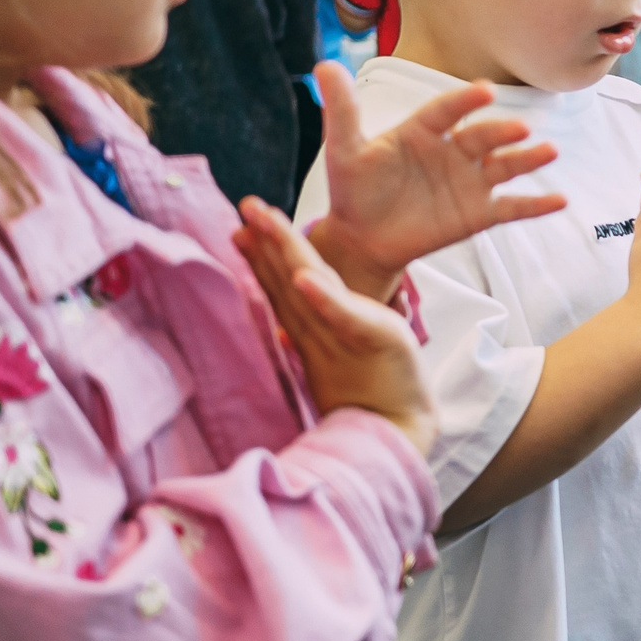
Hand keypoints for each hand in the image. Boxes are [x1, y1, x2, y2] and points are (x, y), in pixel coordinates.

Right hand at [234, 197, 436, 454]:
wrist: (399, 433)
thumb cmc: (376, 395)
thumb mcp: (345, 354)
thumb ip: (322, 329)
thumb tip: (292, 317)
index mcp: (316, 328)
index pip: (284, 284)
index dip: (263, 255)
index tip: (242, 226)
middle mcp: (322, 328)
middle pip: (288, 277)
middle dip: (267, 241)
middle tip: (244, 207)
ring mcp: (342, 335)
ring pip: (308, 286)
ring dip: (284, 253)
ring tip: (262, 222)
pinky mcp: (371, 341)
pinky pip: (343, 316)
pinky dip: (324, 298)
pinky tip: (305, 276)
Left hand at [303, 61, 567, 300]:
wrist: (362, 238)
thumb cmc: (354, 189)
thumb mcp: (345, 150)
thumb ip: (342, 110)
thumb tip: (323, 66)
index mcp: (422, 130)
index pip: (446, 111)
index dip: (464, 102)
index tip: (484, 91)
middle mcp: (453, 151)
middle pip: (482, 138)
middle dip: (502, 132)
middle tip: (521, 128)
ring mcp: (469, 182)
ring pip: (504, 167)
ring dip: (528, 160)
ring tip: (550, 152)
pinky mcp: (478, 213)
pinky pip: (511, 207)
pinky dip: (536, 204)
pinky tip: (561, 201)